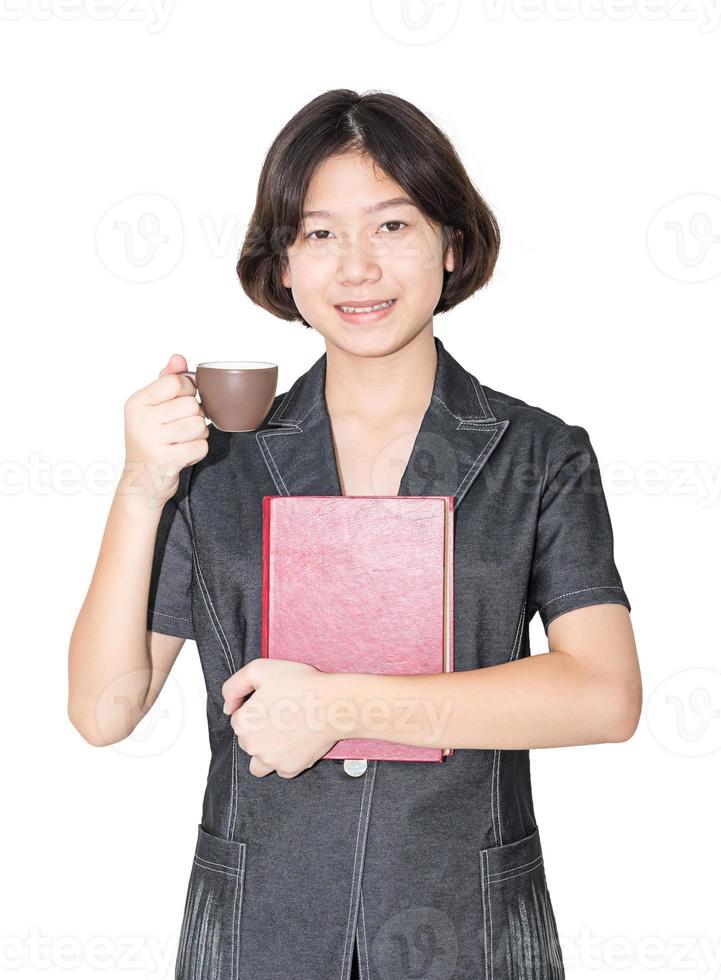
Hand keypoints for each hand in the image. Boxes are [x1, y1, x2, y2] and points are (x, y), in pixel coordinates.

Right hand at [119, 354, 208, 508]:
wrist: (140, 485)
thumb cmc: (149, 442)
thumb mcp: (151, 409)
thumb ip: (166, 381)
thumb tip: (178, 357)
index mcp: (137, 402)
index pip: (177, 382)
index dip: (187, 392)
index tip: (177, 406)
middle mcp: (141, 419)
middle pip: (192, 405)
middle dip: (194, 418)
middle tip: (179, 430)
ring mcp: (152, 440)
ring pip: (199, 426)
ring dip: (197, 436)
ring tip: (180, 442)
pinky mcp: (166, 460)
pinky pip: (201, 447)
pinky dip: (197, 452)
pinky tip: (182, 455)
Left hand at [221, 660, 343, 778]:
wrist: (332, 704)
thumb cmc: (301, 685)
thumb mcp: (260, 669)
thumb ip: (234, 686)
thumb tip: (228, 706)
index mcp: (243, 722)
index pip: (238, 718)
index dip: (254, 707)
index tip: (271, 700)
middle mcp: (252, 746)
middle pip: (248, 740)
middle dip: (259, 729)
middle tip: (282, 713)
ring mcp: (271, 760)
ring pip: (258, 761)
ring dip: (266, 750)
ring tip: (284, 734)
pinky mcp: (290, 768)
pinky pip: (280, 769)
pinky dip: (285, 760)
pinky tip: (295, 743)